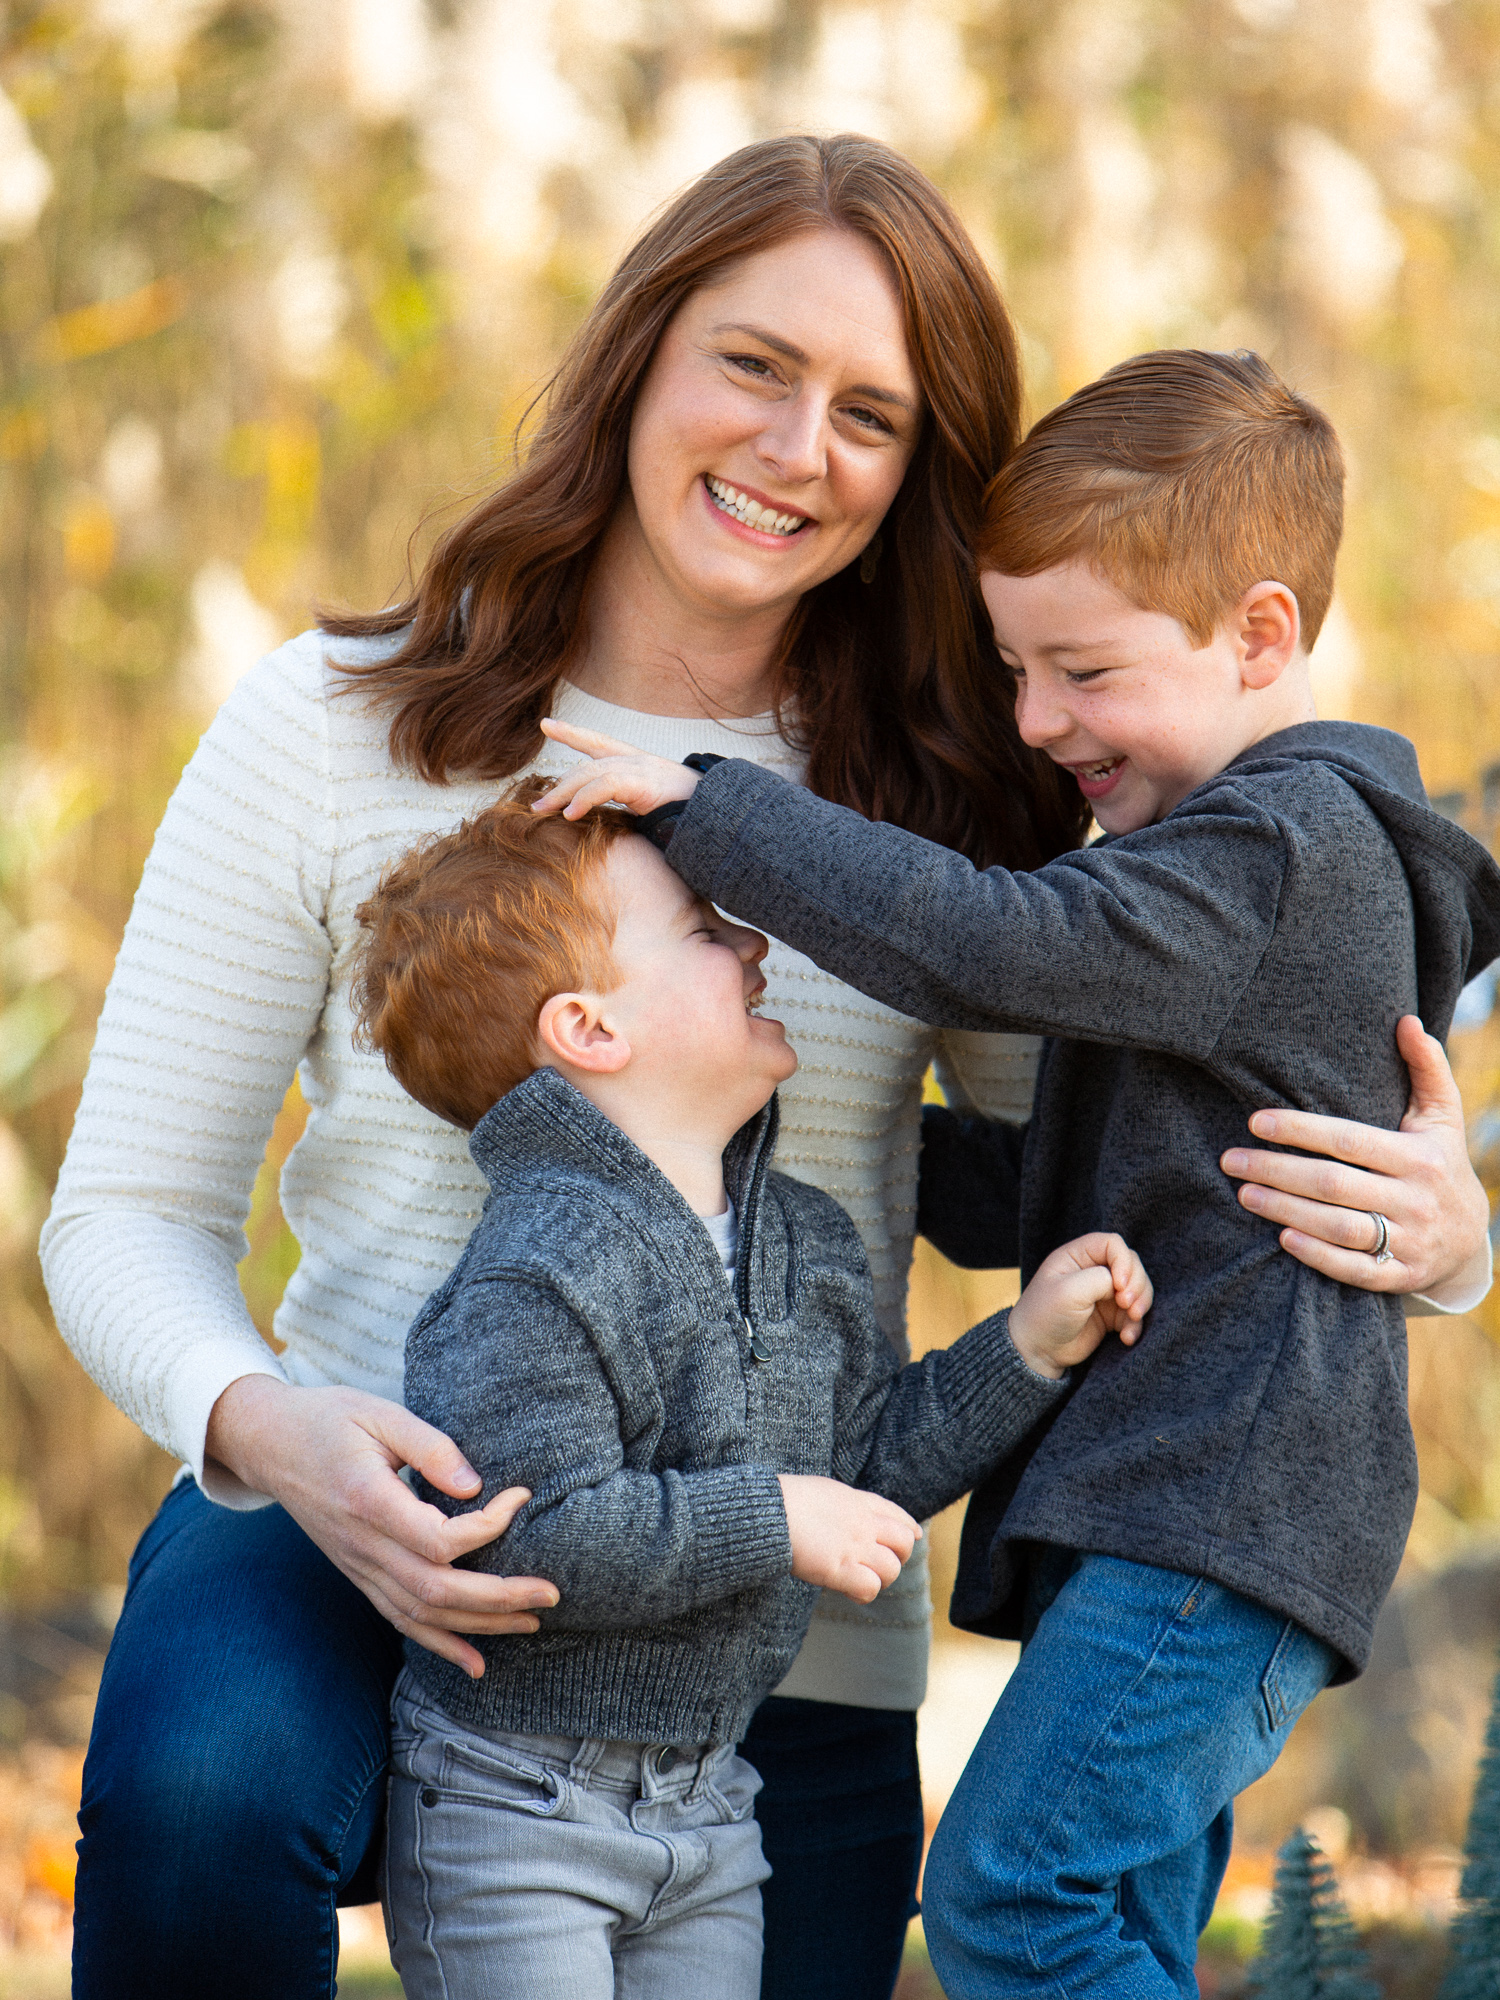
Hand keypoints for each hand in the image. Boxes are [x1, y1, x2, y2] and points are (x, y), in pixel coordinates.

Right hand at [205, 1376, 558, 1677]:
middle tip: (550, 1594)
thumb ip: (430, 1447)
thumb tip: (475, 1486)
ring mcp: (358, 1567)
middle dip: (500, 1598)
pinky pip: (400, 1620)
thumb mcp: (380, 1414)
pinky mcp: (359, 1574)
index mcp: (369, 1501)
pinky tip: (476, 1663)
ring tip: (531, 1622)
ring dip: (481, 1625)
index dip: (489, 1527)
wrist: (270, 1444)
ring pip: (422, 1614)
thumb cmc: (329, 1419)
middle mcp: (363, 1546)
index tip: (521, 1497)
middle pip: (437, 1590)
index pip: (439, 1539)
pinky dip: (440, 1644)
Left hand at [533, 718, 701, 818]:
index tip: (547, 724)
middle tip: (536, 804)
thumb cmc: (692, 817)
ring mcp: (642, 768)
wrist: (722, 815)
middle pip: (588, 763)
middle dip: (560, 782)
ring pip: (591, 773)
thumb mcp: (658, 809)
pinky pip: (605, 786)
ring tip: (543, 811)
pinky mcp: (644, 782)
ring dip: (564, 793)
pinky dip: (584, 799)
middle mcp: (638, 760)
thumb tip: (613, 824)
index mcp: (640, 765)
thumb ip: (636, 808)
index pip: (600, 743)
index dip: (574, 733)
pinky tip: (570, 815)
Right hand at [776, 1473, 920, 1602]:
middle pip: (904, 1543)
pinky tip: (850, 1591)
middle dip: (897, 1557)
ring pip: (892, 1569)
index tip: (913, 1536)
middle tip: (878, 1565)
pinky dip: (864, 1593)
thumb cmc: (785, 1500)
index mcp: (858, 1501)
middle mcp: (863, 1523)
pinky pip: (871, 1588)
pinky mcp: (840, 1569)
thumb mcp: (823, 1491)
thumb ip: (841, 1504)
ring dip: (880, 1579)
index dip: (908, 1528)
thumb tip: (842, 1512)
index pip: (896, 1515)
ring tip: (860, 1580)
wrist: (769, 1510)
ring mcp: (854, 1546)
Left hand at [1008, 1233, 1152, 1378]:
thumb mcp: (1069, 1291)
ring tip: (1132, 1318)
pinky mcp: (1111, 1315)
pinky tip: (1126, 1338)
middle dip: (1136, 1284)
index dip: (1123, 1262)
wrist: (1038, 1351)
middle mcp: (1092, 1270)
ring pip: (1138, 1287)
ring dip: (1141, 1303)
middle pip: (1131, 1264)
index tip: (1119, 1286)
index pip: (1113, 1244)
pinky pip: (1135, 1313)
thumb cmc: (1045, 1316)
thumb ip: (1100, 1279)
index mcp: (1077, 1255)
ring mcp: (1103, 1292)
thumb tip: (1122, 1284)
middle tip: (1127, 1305)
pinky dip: (1136, 1324)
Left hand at [1221, 1014, 1491, 1300]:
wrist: (1469, 1240)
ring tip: (1243, 1193)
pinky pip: (1353, 1269)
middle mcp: (1415, 1200)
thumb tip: (1405, 1020)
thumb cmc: (1440, 1163)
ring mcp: (1408, 1242)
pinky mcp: (1398, 1276)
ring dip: (1285, 1211)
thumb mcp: (1441, 1117)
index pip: (1349, 1141)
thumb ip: (1426, 1067)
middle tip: (1230, 1160)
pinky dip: (1316, 1255)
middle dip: (1277, 1171)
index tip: (1255, 1121)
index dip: (1300, 1131)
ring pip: (1338, 1227)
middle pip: (1334, 1185)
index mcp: (1419, 1158)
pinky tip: (1280, 1237)